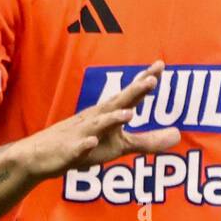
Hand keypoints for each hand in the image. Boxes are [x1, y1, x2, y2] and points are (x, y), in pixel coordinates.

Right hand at [25, 60, 181, 180]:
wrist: (42, 155)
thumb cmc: (85, 144)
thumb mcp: (120, 145)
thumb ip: (148, 141)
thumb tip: (179, 135)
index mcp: (109, 114)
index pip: (130, 95)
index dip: (145, 81)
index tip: (162, 64)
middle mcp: (97, 118)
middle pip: (118, 103)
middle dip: (135, 91)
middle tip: (153, 79)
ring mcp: (82, 133)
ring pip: (99, 125)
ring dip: (113, 118)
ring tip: (130, 113)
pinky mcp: (69, 152)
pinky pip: (77, 148)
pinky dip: (84, 145)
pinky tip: (91, 142)